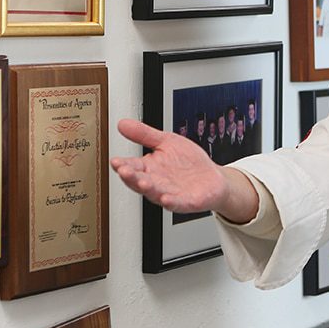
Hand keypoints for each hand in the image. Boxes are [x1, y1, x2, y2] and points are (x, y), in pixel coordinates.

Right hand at [111, 119, 255, 219]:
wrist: (213, 178)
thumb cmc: (189, 162)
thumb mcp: (167, 141)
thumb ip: (145, 135)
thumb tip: (122, 124)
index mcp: (150, 168)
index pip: (132, 166)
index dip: (123, 165)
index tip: (115, 161)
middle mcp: (157, 182)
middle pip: (139, 181)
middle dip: (131, 177)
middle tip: (123, 171)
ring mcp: (170, 193)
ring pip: (155, 193)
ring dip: (148, 189)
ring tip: (142, 182)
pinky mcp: (186, 202)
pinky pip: (177, 203)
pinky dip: (171, 202)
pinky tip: (166, 198)